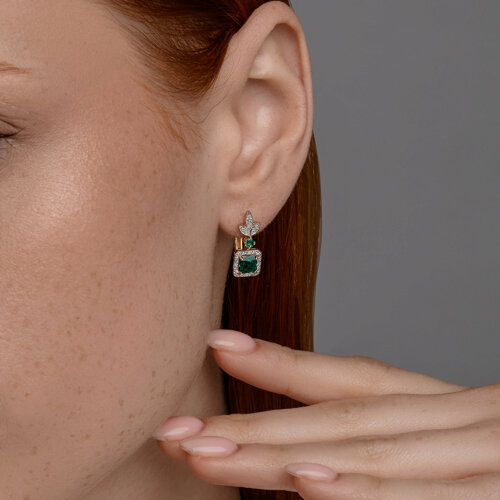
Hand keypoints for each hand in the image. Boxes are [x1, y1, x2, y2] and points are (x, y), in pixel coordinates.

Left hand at [154, 329, 499, 498]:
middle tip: (181, 431)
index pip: (355, 378)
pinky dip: (374, 495)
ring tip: (211, 455)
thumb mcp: (461, 433)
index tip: (218, 346)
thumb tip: (320, 459)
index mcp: (451, 405)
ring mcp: (491, 457)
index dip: (283, 363)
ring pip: (375, 453)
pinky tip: (314, 488)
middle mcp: (468, 420)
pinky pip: (434, 499)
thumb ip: (403, 436)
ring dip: (288, 458)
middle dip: (257, 428)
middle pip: (345, 419)